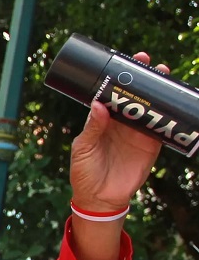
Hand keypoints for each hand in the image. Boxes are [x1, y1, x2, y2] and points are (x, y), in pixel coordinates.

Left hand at [70, 52, 166, 210]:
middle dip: (143, 79)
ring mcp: (137, 133)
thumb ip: (93, 128)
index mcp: (102, 119)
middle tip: (152, 64)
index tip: (128, 62)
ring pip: (150, 108)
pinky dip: (169, 117)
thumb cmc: (84, 171)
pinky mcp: (151, 146)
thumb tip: (99, 105)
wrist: (99, 197)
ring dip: (158, 94)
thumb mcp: (84, 148)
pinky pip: (161, 129)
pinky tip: (175, 104)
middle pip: (135, 96)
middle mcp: (121, 123)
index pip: (113, 94)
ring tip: (165, 77)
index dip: (120, 78)